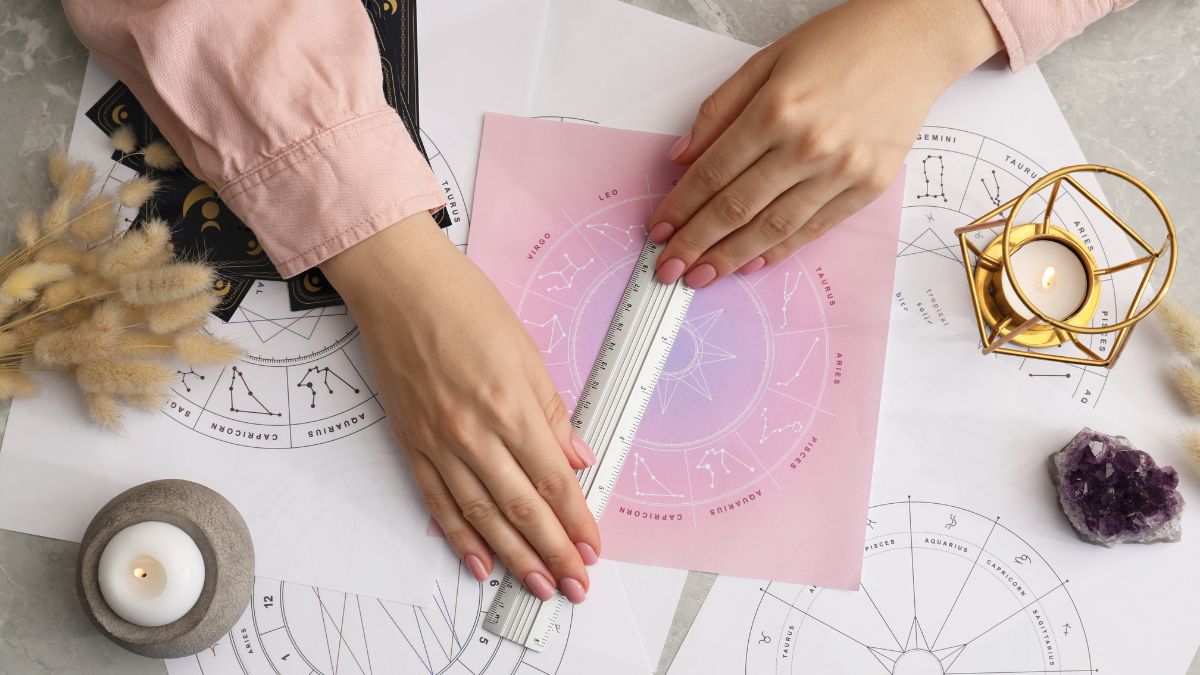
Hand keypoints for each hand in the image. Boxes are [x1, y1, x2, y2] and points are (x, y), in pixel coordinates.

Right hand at [322, 213, 599, 603]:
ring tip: (537, 586)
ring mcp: (439, 443)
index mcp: (511, 406)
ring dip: (513, 557)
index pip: (553, 480)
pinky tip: (478, 562)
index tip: (593, 547)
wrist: (399, 285)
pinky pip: (438, 502)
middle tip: (575, 585)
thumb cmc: (464, 305)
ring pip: (481, 516)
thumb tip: (577, 458)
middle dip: (553, 552)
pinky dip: (459, 537)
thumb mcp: (526, 351)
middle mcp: (474, 433)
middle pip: (522, 508)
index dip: (576, 521)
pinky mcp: (411, 443)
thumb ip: (552, 412)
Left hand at [651, 0, 1002, 287]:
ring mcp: (841, 170)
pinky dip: (780, 250)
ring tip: (703, 275)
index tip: (660, 229)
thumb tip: (682, 157)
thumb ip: (719, 110)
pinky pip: (815, 228)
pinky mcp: (868, 185)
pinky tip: (752, 263)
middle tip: (670, 268)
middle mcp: (808, 145)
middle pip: (737, 208)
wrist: (914, 40)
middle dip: (696, 244)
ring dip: (732, 257)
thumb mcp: (767, 61)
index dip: (680, 207)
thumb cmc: (841, 43)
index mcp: (776, 110)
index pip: (712, 173)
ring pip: (774, 227)